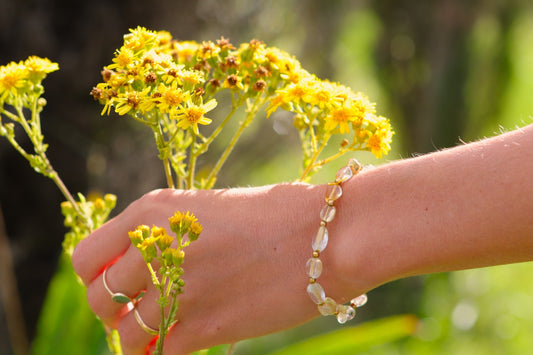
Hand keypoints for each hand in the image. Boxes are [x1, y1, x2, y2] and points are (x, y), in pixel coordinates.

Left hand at [73, 183, 346, 353]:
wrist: (325, 235)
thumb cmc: (275, 216)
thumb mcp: (209, 210)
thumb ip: (168, 235)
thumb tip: (141, 268)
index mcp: (153, 212)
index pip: (86, 258)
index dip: (97, 277)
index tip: (120, 284)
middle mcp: (156, 248)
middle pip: (98, 299)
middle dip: (113, 311)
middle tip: (140, 312)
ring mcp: (178, 289)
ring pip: (124, 334)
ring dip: (138, 338)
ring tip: (165, 329)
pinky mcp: (204, 326)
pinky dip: (163, 354)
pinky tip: (185, 341)